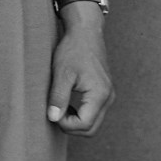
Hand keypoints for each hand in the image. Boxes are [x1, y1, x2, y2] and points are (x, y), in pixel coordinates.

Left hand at [47, 17, 114, 135]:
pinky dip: (81, 114)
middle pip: (91, 129)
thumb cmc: (73, 49)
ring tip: (60, 107)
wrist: (85, 31)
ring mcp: (108, 95)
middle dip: (71, 126)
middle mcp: (108, 98)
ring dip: (76, 121)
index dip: (66, 124)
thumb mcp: (61, 73)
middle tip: (54, 113)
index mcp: (99, 94)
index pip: (84, 125)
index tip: (52, 112)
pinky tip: (68, 104)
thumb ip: (58, 98)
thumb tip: (53, 118)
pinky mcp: (104, 92)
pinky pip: (95, 112)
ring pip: (94, 122)